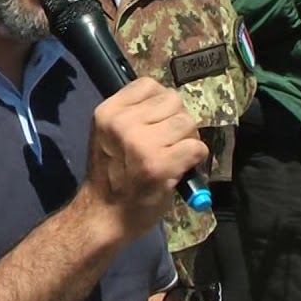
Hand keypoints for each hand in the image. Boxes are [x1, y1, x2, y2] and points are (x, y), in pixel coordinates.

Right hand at [79, 78, 207, 241]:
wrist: (104, 215)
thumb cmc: (111, 176)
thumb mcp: (110, 135)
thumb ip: (134, 114)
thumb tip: (172, 104)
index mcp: (108, 113)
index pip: (149, 85)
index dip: (160, 104)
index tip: (156, 124)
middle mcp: (122, 124)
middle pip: (173, 101)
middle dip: (177, 121)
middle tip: (168, 143)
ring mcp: (142, 144)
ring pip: (187, 122)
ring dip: (188, 140)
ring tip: (174, 156)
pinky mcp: (161, 165)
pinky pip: (196, 147)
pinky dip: (196, 158)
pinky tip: (181, 169)